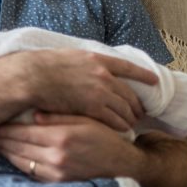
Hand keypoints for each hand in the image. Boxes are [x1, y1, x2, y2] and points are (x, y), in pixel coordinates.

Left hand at [0, 113, 141, 182]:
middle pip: (17, 147)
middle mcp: (55, 157)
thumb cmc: (105, 136)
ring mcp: (55, 172)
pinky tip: (12, 154)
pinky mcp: (57, 182)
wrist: (122, 164)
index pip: (22, 132)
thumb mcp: (84, 119)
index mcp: (60, 137)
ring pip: (20, 161)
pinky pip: (31, 172)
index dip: (4, 128)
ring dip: (5, 152)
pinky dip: (18, 162)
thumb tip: (32, 113)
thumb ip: (57, 116)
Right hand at [9, 49, 155, 131]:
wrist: (32, 77)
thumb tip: (82, 65)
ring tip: (133, 123)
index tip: (154, 80)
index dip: (143, 74)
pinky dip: (121, 125)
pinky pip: (115, 118)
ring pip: (125, 107)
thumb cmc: (41, 67)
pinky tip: (123, 130)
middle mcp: (103, 74)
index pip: (127, 67)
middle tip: (141, 112)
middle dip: (137, 103)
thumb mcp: (66, 56)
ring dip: (130, 116)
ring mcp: (100, 90)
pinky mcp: (93, 107)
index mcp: (97, 59)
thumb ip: (80, 62)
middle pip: (129, 91)